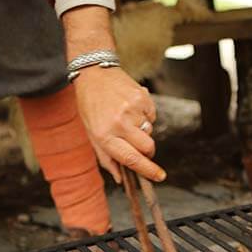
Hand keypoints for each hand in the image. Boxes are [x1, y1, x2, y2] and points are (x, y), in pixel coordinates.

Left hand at [73, 65, 163, 183]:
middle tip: (139, 145)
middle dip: (148, 151)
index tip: (159, 176)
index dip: (148, 171)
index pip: (131, 159)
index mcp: (104, 135)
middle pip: (148, 148)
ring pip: (150, 131)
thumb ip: (107, 158)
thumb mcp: (92, 134)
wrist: (95, 74)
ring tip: (127, 117)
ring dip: (143, 130)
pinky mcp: (142, 97)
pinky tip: (131, 107)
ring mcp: (132, 109)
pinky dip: (145, 114)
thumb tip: (121, 178)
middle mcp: (119, 123)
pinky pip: (152, 115)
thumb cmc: (91, 106)